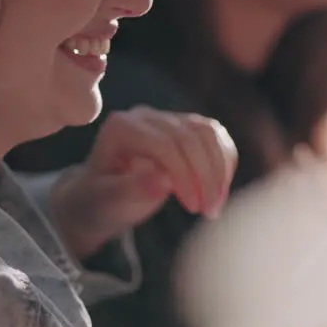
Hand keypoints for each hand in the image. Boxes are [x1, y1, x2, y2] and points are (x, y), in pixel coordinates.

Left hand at [50, 107, 237, 259]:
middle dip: (205, 176)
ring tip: (214, 204)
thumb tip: (163, 180)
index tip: (192, 207)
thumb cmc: (102, 200)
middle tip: (208, 211)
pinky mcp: (184, 126)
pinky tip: (219, 189)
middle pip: (189, 136)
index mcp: (121, 128)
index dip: (184, 175)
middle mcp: (144, 116)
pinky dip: (223, 162)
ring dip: (219, 170)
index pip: (164, 144)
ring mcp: (166, 118)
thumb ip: (130, 190)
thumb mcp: (108, 201)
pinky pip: (215, 135)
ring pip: (207, 132)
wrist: (103, 197)